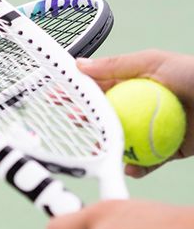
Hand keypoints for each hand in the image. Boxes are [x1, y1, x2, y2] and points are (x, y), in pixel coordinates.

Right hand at [77, 50, 193, 176]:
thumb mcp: (154, 61)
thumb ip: (116, 64)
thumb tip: (79, 64)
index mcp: (135, 83)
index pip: (100, 87)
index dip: (79, 92)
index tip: (59, 96)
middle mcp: (141, 107)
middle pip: (108, 116)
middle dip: (90, 121)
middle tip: (76, 122)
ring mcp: (153, 129)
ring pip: (124, 141)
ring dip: (111, 148)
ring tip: (102, 149)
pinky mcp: (168, 150)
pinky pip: (148, 161)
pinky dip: (138, 167)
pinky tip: (131, 167)